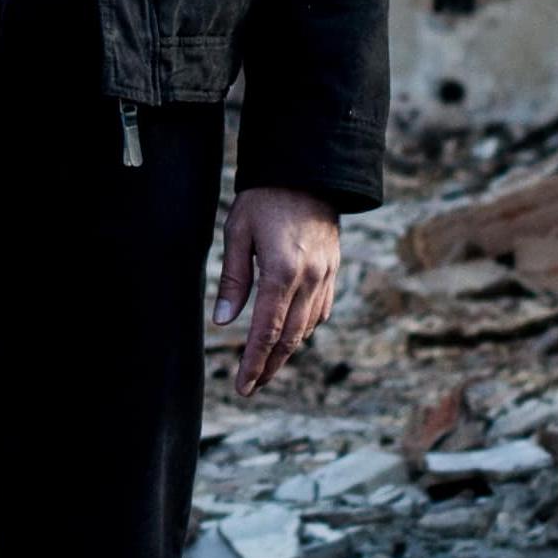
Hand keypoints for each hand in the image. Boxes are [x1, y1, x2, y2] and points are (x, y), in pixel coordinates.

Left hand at [216, 186, 340, 395]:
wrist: (309, 170)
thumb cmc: (265, 198)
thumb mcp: (238, 232)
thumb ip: (233, 279)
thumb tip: (224, 322)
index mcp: (282, 270)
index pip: (267, 330)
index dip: (254, 362)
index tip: (243, 385)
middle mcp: (309, 278)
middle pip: (290, 337)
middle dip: (270, 366)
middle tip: (251, 387)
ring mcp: (326, 275)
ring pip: (307, 327)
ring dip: (287, 350)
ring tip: (266, 366)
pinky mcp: (333, 270)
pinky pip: (321, 310)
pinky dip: (304, 329)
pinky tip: (290, 335)